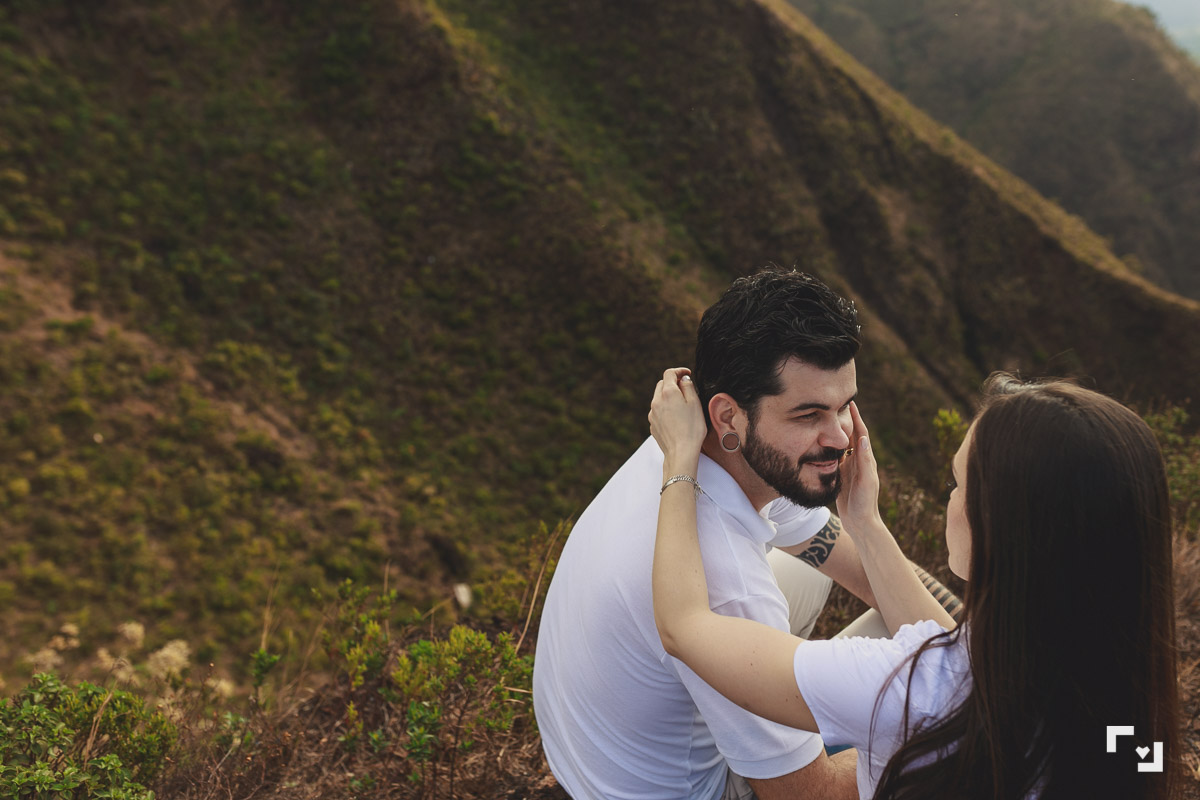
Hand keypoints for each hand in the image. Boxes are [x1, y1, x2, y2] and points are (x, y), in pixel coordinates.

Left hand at [649, 368, 706, 470]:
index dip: (679, 371)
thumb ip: (688, 387)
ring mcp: (652, 414)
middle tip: (685, 387)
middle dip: (673, 382)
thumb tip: (683, 379)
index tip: (687, 373)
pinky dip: (665, 409)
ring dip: (668, 396)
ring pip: (658, 398)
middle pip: (662, 384)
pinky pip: (658, 411)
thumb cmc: (692, 429)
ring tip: (682, 404)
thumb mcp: (695, 403)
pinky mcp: (652, 424)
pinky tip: (676, 418)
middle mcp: (656, 401)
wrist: (681, 452)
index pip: (669, 373)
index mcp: (668, 393)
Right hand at [835, 402, 883, 532]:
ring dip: (836, 430)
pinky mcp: (842, 474)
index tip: (850, 402)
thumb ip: (864, 461)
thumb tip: (862, 439)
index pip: (861, 433)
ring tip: (826, 417)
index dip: (856, 417)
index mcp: (865, 459)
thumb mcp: (866, 481)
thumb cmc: (866, 503)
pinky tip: (820, 441)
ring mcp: (850, 467)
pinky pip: (835, 456)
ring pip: (842, 444)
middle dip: (845, 419)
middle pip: (851, 435)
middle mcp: (858, 460)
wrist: (861, 522)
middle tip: (835, 404)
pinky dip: (829, 446)